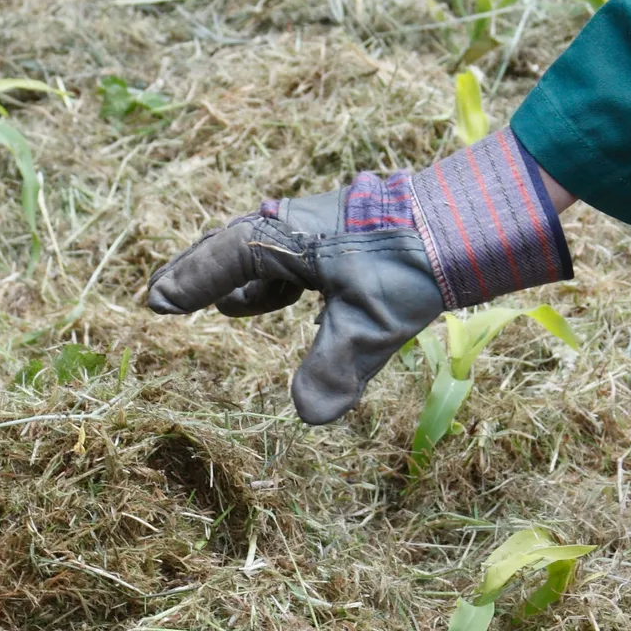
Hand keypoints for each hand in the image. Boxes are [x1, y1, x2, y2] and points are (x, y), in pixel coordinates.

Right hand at [144, 132, 573, 423]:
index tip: (155, 304)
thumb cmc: (414, 259)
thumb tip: (306, 415)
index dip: (188, 283)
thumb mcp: (369, 323)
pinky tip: (297, 299)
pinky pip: (304, 258)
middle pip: (238, 249)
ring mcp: (328, 226)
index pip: (221, 259)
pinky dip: (287, 280)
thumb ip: (333, 369)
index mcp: (285, 236)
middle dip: (206, 275)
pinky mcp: (357, 235)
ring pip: (273, 254)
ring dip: (249, 279)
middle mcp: (298, 223)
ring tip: (231, 308)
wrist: (475, 214)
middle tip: (170, 297)